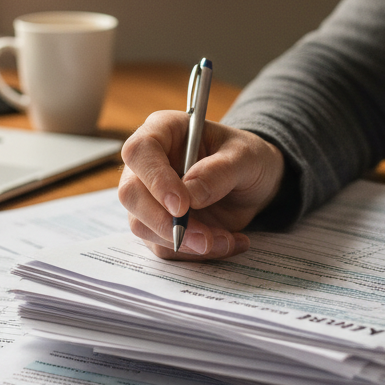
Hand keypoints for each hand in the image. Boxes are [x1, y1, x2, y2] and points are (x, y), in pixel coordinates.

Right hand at [118, 111, 284, 260]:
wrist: (253, 182)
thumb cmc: (245, 157)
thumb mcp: (245, 157)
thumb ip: (219, 172)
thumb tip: (190, 196)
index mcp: (164, 131)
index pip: (140, 151)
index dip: (155, 179)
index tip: (182, 206)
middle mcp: (148, 164)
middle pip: (131, 194)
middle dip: (165, 223)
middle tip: (204, 238)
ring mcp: (149, 196)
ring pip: (143, 226)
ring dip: (184, 242)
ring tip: (227, 239)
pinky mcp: (158, 224)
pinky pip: (164, 246)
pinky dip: (195, 253)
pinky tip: (228, 242)